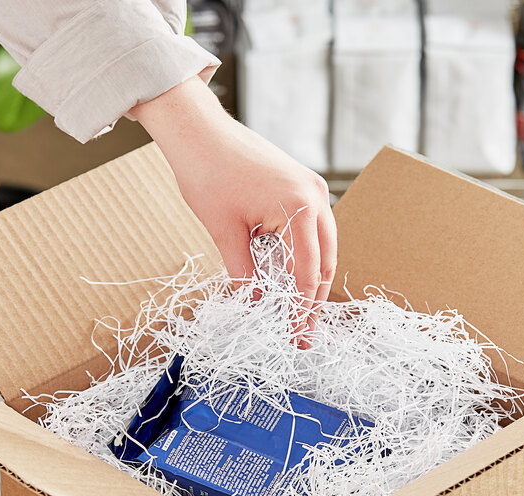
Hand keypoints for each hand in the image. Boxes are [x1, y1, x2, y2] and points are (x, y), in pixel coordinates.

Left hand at [130, 76, 336, 342]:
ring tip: (298, 306)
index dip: (301, 309)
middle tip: (302, 330)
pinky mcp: (302, 185)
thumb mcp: (225, 232)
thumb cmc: (208, 174)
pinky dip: (304, 254)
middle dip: (313, 298)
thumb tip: (255, 304)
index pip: (307, 273)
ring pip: (322, 246)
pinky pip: (312, 228)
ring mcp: (311, 188)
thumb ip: (244, 273)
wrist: (199, 130)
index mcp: (300, 208)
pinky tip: (290, 272)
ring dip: (310, 277)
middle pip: (324, 261)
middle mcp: (315, 198)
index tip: (296, 336)